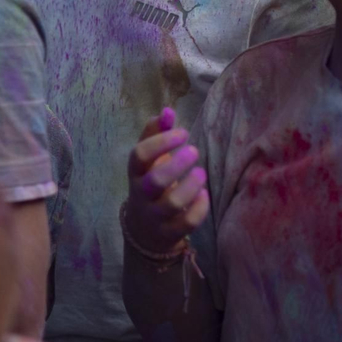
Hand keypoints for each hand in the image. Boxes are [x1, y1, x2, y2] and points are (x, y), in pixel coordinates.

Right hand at [125, 107, 209, 254]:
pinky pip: (186, 223)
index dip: (161, 141)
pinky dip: (199, 209)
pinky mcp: (170, 232)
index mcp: (136, 172)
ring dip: (190, 187)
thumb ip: (157, 134)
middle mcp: (142, 193)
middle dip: (176, 165)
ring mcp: (155, 214)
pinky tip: (205, 196)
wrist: (144, 229)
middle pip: (154, 180)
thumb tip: (168, 110)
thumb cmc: (151, 184)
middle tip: (194, 151)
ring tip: (201, 174)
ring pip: (172, 203)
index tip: (183, 133)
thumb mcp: (149, 160)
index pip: (139, 155)